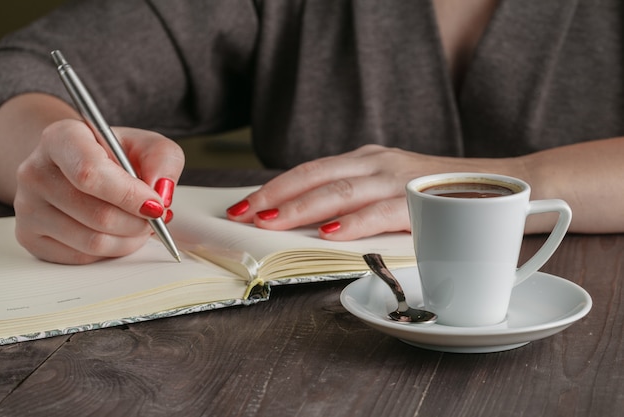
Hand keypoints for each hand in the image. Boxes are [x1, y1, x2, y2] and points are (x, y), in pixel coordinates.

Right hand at [14, 119, 183, 263]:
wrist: (76, 164)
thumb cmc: (113, 155)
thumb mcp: (147, 145)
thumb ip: (164, 160)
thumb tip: (161, 194)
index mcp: (62, 138)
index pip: (90, 173)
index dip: (129, 195)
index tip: (156, 205)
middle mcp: (36, 171)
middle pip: (97, 214)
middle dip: (138, 222)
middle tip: (155, 217)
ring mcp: (28, 207)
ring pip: (93, 241)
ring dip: (129, 239)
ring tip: (140, 224)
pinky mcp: (30, 237)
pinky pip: (82, 257)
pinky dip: (111, 251)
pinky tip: (118, 233)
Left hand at [226, 144, 502, 239]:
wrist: (509, 186)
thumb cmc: (443, 195)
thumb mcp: (393, 190)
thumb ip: (360, 202)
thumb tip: (315, 227)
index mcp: (368, 160)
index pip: (311, 170)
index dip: (275, 186)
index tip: (245, 203)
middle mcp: (379, 162)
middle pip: (316, 176)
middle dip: (275, 196)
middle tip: (243, 214)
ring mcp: (401, 178)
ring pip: (341, 190)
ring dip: (301, 208)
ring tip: (269, 222)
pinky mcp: (425, 199)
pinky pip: (382, 211)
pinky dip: (354, 223)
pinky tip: (329, 233)